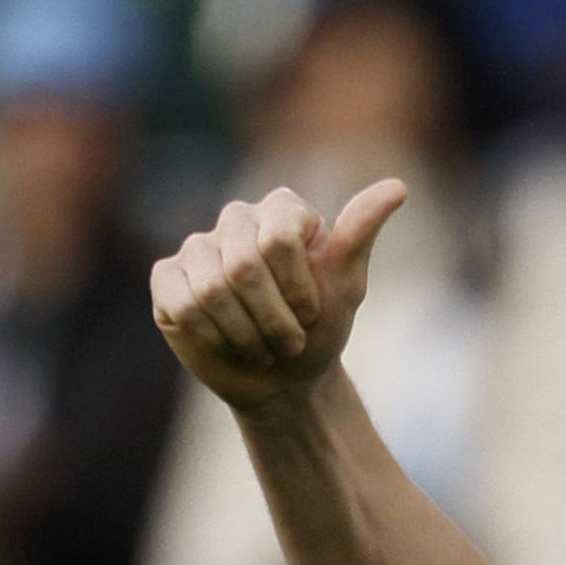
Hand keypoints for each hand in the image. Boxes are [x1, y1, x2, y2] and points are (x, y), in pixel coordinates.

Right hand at [149, 180, 406, 410]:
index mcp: (281, 209)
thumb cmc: (318, 327)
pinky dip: (215, 337)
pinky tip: (229, 344)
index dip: (298, 290)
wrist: (286, 377)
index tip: (312, 312)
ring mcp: (197, 246)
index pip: (279, 240)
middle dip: (274, 319)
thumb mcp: (347, 284)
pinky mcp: (167, 277)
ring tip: (263, 347)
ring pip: (212, 290)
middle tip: (290, 341)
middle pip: (244, 267)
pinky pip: (183, 305)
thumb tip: (397, 186)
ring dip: (247, 334)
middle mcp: (236, 218)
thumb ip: (361, 232)